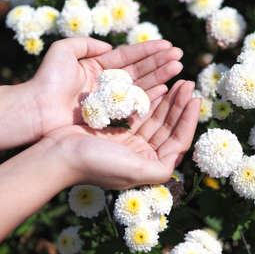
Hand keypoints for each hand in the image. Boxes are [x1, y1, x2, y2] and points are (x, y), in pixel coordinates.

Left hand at [30, 37, 182, 136]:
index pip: (129, 55)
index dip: (149, 50)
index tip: (168, 45)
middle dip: (160, 62)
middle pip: (139, 69)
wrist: (38, 110)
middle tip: (180, 56)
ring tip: (178, 68)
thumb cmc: (48, 80)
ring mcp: (111, 98)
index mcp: (98, 66)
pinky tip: (165, 88)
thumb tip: (109, 46)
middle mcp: (108, 82)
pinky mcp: (111, 114)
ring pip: (140, 84)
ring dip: (160, 76)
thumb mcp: (64, 50)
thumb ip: (86, 43)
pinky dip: (150, 95)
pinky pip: (135, 103)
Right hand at [46, 81, 199, 188]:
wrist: (58, 155)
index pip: (178, 141)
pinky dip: (152, 99)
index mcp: (149, 167)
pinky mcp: (119, 130)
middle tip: (188, 83)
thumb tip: (178, 161)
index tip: (196, 98)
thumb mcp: (134, 171)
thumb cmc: (96, 163)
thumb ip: (160, 170)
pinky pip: (141, 112)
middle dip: (180, 105)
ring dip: (169, 100)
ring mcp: (131, 142)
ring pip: (157, 118)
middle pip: (169, 127)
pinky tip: (162, 86)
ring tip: (180, 81)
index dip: (189, 120)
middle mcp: (143, 155)